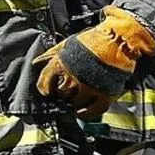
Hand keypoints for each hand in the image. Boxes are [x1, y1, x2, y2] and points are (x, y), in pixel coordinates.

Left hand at [34, 6, 154, 119]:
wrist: (117, 40)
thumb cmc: (92, 40)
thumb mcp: (67, 44)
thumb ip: (50, 55)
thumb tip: (37, 62)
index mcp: (60, 65)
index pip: (44, 84)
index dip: (45, 88)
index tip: (48, 90)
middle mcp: (72, 79)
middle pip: (61, 94)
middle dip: (62, 93)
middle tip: (67, 89)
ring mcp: (88, 88)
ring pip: (75, 104)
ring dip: (74, 101)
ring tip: (78, 94)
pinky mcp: (104, 95)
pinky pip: (92, 111)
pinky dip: (86, 114)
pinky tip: (82, 112)